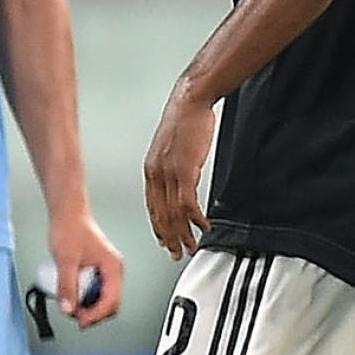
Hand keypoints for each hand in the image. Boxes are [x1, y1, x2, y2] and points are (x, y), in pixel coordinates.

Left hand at [49, 204, 125, 324]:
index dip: (96, 314)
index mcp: (113, 267)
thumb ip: (67, 286)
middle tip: (74, 315)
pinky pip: (94, 291)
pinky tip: (71, 294)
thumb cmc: (71, 229)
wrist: (67, 215)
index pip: (111, 300)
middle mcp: (113, 271)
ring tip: (70, 303)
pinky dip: (84, 297)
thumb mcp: (66, 260)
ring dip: (88, 306)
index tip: (81, 321)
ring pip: (102, 299)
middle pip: (110, 303)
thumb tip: (68, 308)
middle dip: (93, 313)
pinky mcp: (96, 271)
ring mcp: (105, 271)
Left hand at [142, 93, 218, 259]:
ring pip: (173, 213)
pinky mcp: (184, 171)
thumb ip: (173, 166)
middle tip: (176, 253)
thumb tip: (181, 179)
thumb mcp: (173, 147)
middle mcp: (156, 174)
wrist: (190, 102)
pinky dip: (196, 219)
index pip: (152, 206)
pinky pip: (187, 204)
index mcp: (151, 170)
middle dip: (169, 238)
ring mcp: (169, 174)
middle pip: (161, 214)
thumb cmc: (185, 120)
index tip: (164, 239)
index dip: (159, 226)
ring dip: (183, 233)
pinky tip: (203, 226)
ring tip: (191, 246)